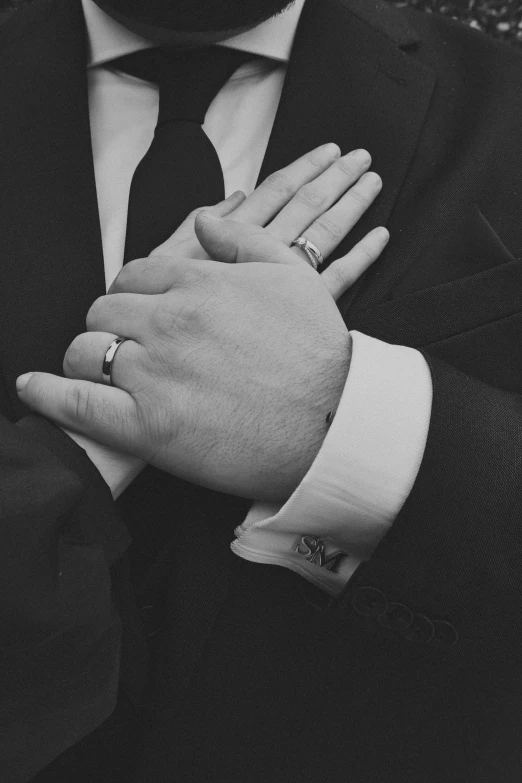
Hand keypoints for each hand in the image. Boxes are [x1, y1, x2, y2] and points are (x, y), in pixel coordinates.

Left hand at [17, 146, 387, 500]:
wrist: (336, 424)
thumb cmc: (320, 354)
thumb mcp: (294, 277)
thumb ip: (243, 240)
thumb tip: (204, 218)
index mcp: (201, 284)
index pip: (136, 275)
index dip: (132, 294)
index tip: (138, 312)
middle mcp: (171, 321)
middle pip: (105, 309)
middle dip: (110, 323)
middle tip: (123, 344)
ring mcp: (156, 373)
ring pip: (88, 350)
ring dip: (87, 357)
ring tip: (93, 371)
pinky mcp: (148, 426)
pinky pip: (77, 402)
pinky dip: (47, 394)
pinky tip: (33, 387)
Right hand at [124, 143, 384, 300]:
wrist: (178, 352)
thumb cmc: (169, 310)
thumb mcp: (167, 260)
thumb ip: (196, 224)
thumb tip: (235, 194)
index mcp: (236, 235)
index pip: (277, 191)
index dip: (305, 168)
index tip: (329, 150)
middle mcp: (266, 251)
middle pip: (309, 205)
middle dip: (335, 178)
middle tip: (361, 157)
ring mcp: (288, 280)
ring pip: (327, 233)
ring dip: (352, 205)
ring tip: (373, 182)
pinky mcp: (305, 309)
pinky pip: (340, 278)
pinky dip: (362, 256)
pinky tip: (381, 237)